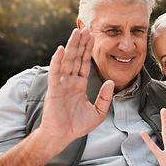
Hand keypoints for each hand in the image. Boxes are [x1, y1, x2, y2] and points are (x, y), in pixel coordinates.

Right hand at [40, 28, 113, 146]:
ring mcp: (61, 84)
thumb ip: (105, 97)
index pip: (85, 63)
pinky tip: (60, 50)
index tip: (93, 36)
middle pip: (76, 58)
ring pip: (67, 61)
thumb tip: (111, 82)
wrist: (63, 136)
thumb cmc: (78, 125)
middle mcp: (70, 81)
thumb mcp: (98, 112)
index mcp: (79, 85)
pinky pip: (56, 73)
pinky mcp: (54, 90)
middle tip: (86, 28)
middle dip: (81, 43)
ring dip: (71, 46)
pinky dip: (57, 61)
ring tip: (76, 32)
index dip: (88, 50)